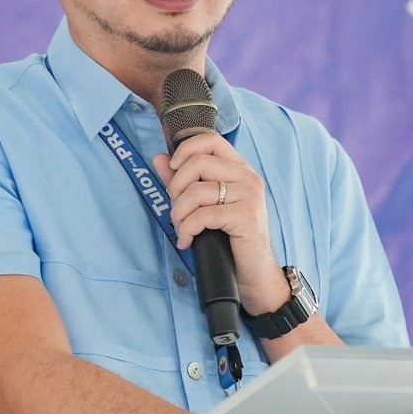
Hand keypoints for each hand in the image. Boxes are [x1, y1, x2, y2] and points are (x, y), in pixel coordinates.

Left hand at [152, 134, 289, 315]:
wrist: (254, 272)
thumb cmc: (230, 238)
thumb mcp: (205, 204)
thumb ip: (182, 180)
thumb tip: (158, 157)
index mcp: (240, 169)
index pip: (211, 140)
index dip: (186, 149)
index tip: (173, 168)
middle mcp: (248, 177)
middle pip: (198, 163)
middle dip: (176, 187)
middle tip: (175, 210)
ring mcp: (249, 195)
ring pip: (196, 191)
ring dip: (178, 214)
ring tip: (181, 229)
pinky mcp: (245, 216)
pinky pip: (202, 215)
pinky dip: (187, 229)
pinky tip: (187, 240)